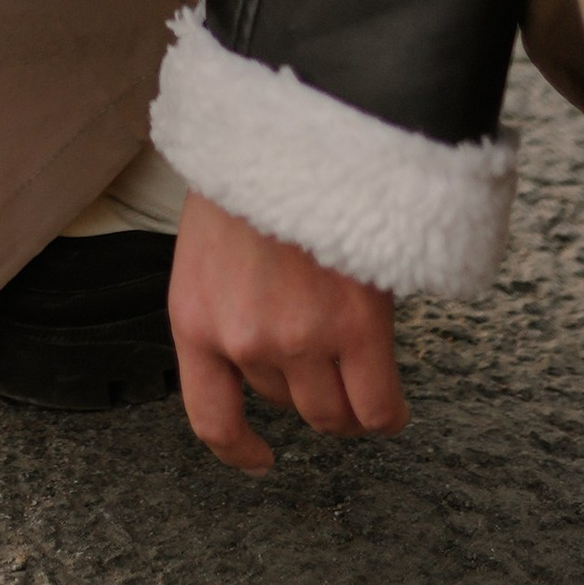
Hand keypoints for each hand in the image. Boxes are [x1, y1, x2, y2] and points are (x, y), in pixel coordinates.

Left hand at [168, 193, 406, 474]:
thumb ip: (229, 301)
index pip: (210, 417)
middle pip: (285, 404)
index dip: (237, 450)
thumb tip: (261, 342)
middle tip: (324, 356)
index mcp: (194, 317)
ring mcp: (301, 339)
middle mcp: (244, 339)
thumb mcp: (210, 244)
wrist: (290, 127)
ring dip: (346, 401)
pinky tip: (388, 404)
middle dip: (305, 386)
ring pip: (332, 414)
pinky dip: (385, 415)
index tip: (258, 457)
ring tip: (359, 372)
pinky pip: (377, 408)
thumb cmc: (251, 170)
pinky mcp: (357, 330)